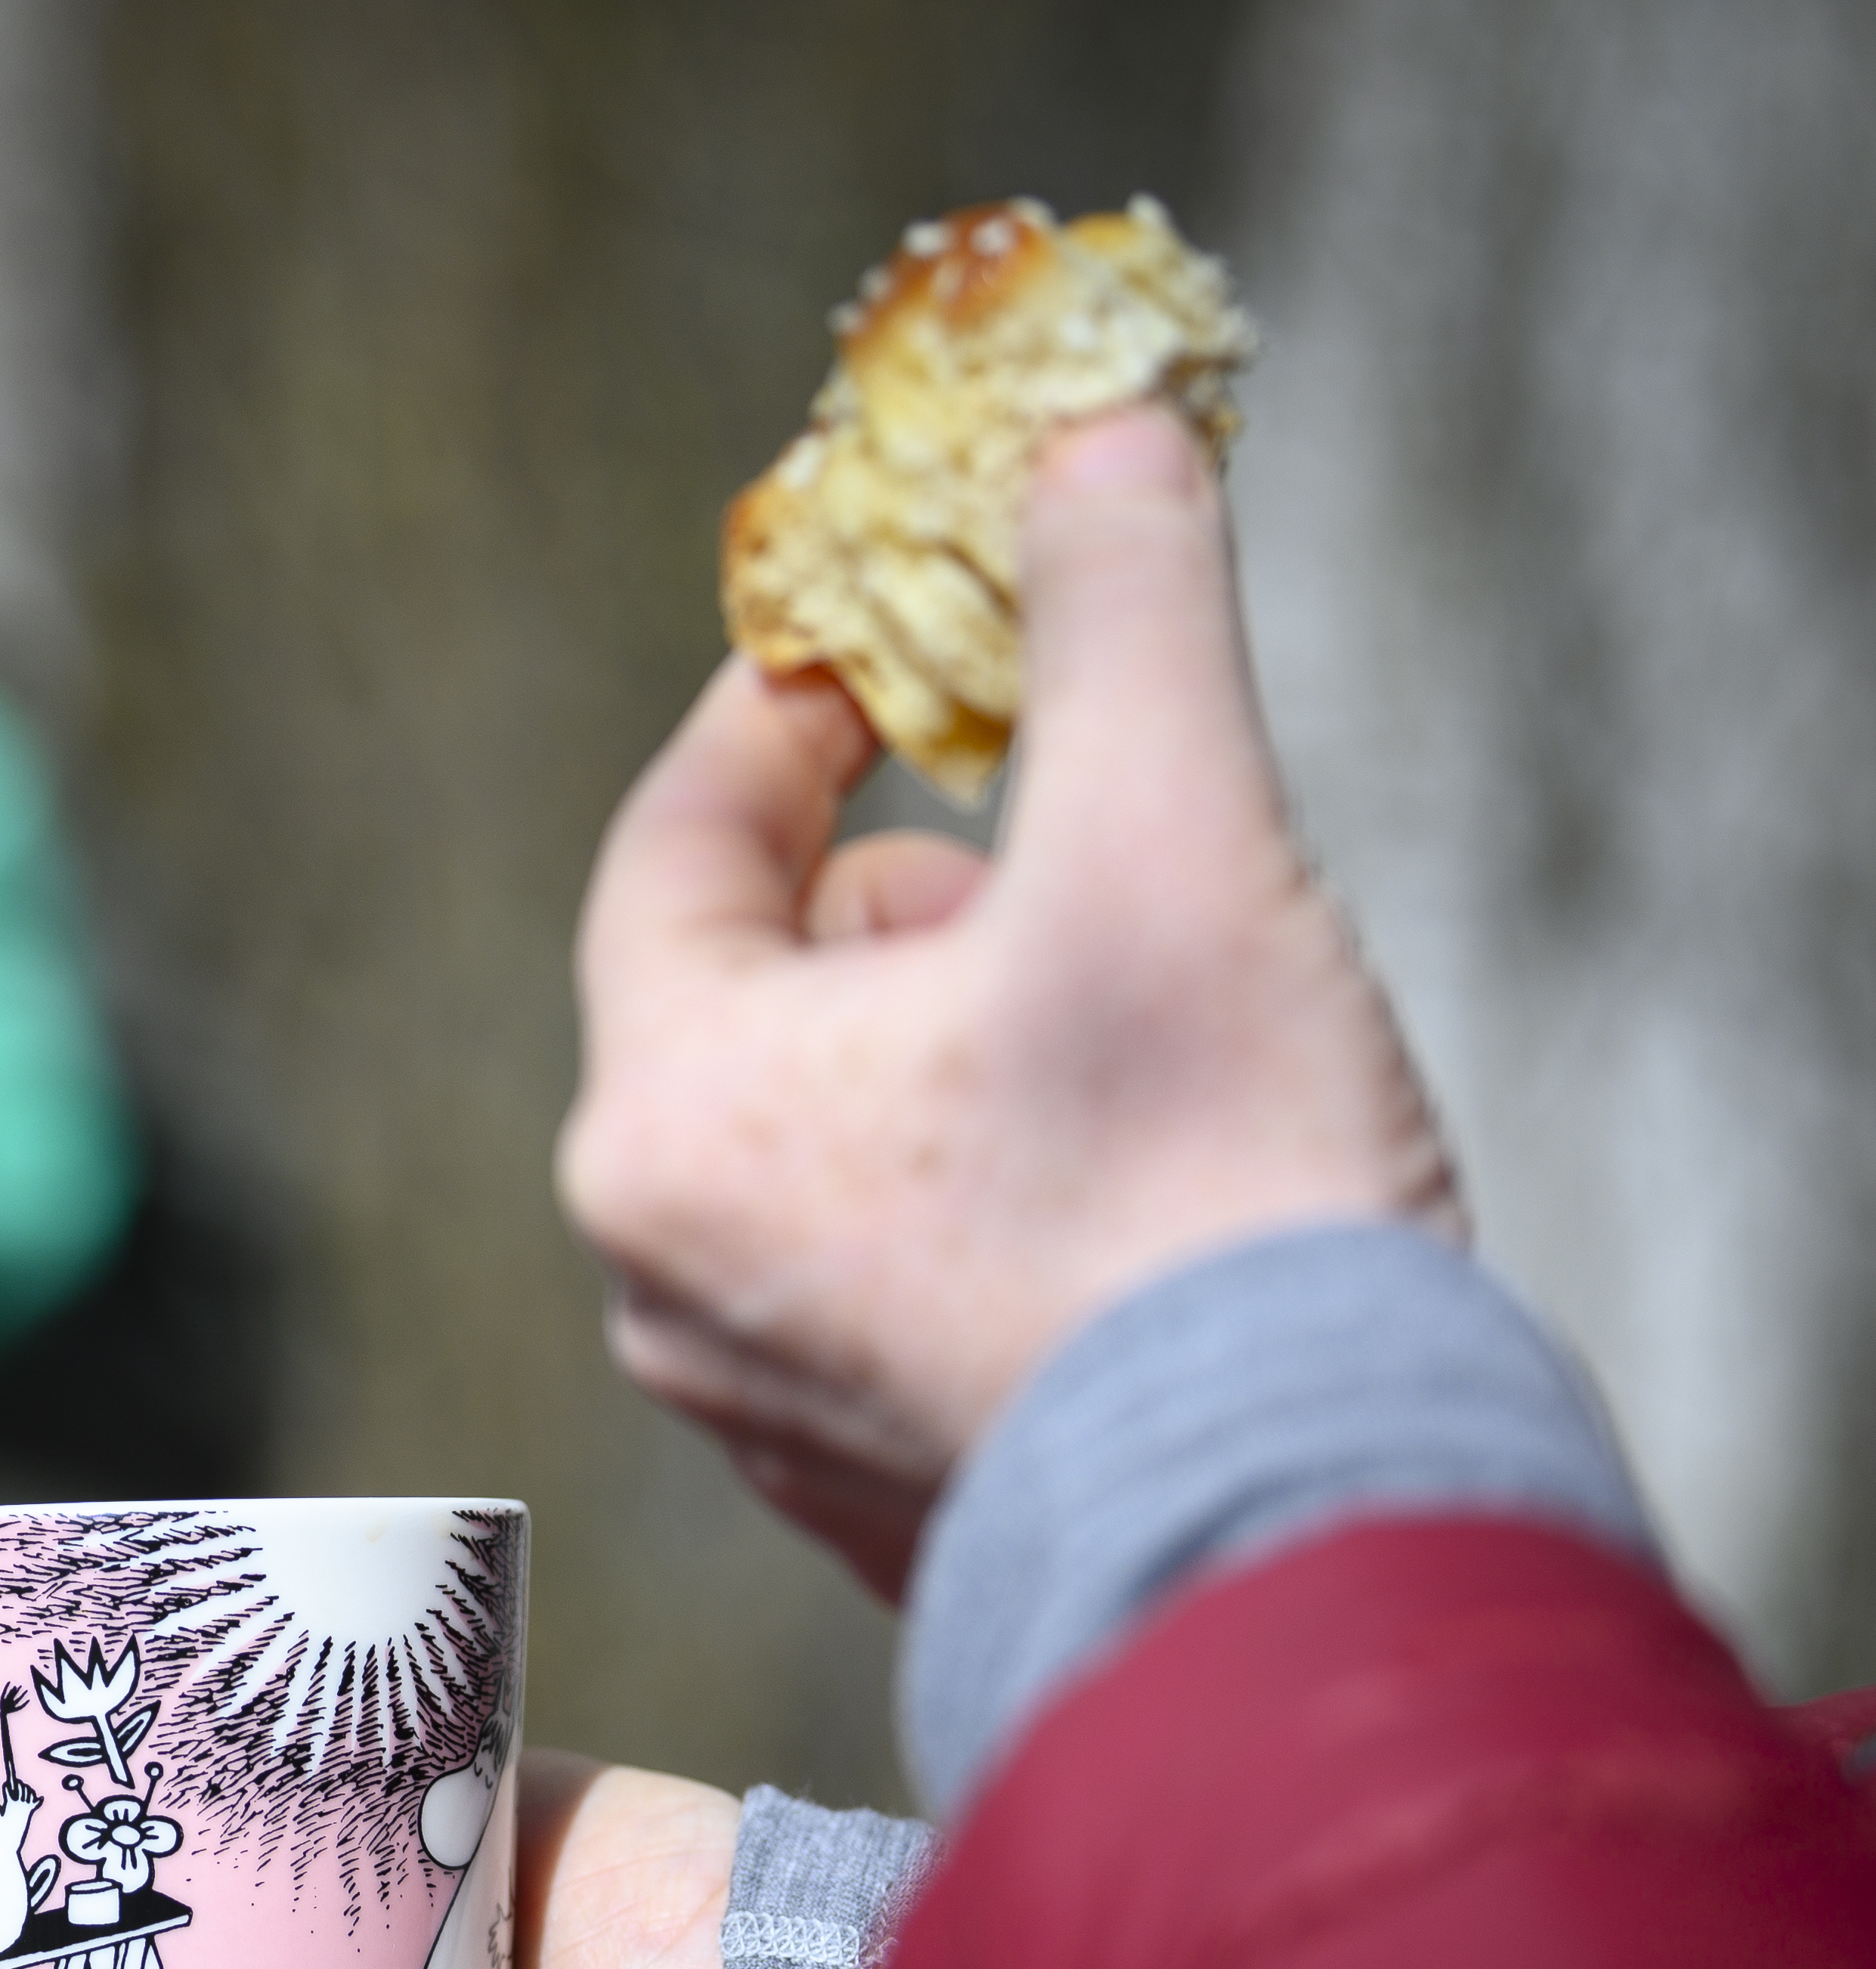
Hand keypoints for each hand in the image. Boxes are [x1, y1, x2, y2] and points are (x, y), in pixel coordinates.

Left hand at [556, 407, 1458, 1594]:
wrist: (1305, 1539)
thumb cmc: (1211, 1192)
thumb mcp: (1170, 837)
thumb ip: (1116, 611)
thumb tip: (1094, 429)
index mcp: (669, 1111)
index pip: (674, 848)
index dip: (774, 720)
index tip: (864, 648)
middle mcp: (662, 1272)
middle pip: (752, 993)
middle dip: (900, 895)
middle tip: (1057, 859)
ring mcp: (754, 1399)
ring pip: (827, 1134)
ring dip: (952, 1044)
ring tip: (1122, 1043)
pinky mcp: (869, 1487)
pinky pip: (885, 1271)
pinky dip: (979, 1192)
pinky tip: (1124, 1198)